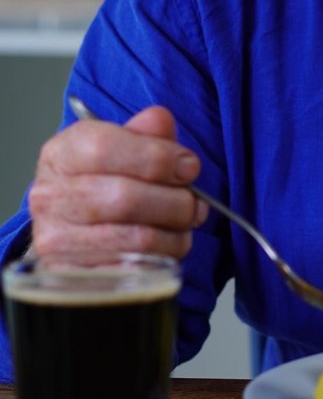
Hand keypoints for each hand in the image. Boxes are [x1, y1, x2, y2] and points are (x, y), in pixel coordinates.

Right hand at [28, 106, 206, 259]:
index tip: (188, 166)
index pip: (104, 148)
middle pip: (124, 198)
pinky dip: (162, 258)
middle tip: (195, 202)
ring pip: (135, 238)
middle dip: (175, 201)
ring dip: (175, 233)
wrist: (77, 230)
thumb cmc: (107, 182)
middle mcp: (50, 197)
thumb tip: (159, 122)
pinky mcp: (74, 277)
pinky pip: (133, 270)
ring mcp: (56, 240)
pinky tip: (166, 246)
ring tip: (184, 225)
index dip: (157, 156)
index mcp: (61, 154)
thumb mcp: (125, 147)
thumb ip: (146, 132)